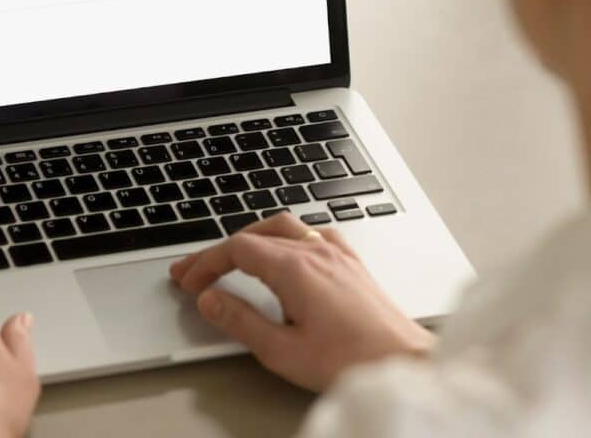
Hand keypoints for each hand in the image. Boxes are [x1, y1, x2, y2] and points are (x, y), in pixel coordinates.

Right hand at [169, 212, 433, 391]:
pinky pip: (313, 234)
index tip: (188, 280)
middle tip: (198, 270)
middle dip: (222, 250)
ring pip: (285, 227)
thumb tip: (211, 300)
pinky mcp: (352, 264)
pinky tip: (286, 254)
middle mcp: (317, 251)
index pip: (238, 249)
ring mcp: (338, 253)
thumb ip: (241, 321)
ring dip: (253, 238)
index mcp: (295, 268)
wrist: (403, 363)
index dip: (206, 262)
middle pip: (257, 233)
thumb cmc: (350, 360)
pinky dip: (286, 238)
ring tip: (233, 258)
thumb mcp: (282, 350)